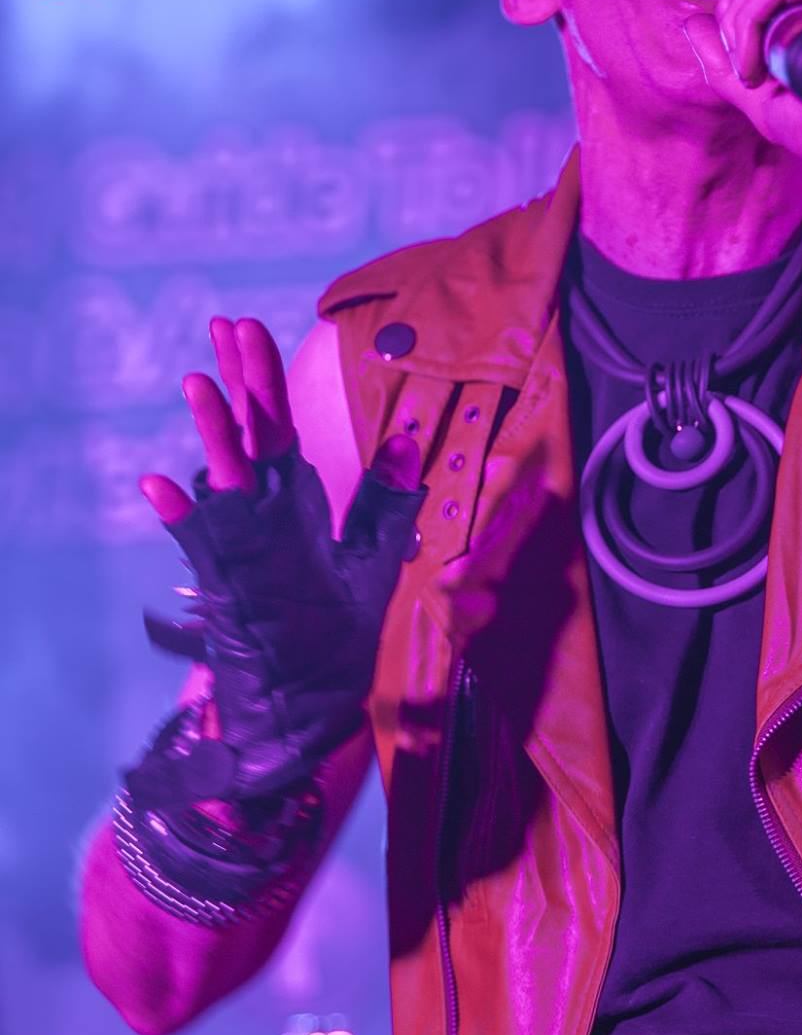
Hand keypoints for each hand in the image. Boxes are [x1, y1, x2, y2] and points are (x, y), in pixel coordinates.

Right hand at [132, 317, 426, 808]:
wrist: (304, 709)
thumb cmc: (334, 636)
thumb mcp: (371, 559)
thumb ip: (386, 498)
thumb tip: (408, 436)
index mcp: (294, 501)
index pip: (279, 425)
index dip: (266, 377)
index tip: (252, 325)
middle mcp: (264, 515)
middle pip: (251, 436)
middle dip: (241, 382)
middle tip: (227, 326)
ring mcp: (242, 547)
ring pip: (226, 479)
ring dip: (212, 434)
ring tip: (199, 385)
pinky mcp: (228, 586)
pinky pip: (202, 545)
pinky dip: (182, 515)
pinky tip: (160, 485)